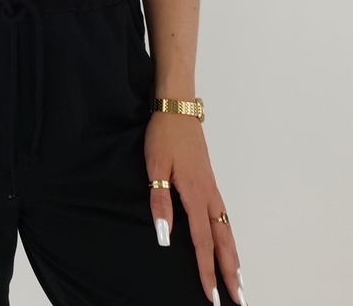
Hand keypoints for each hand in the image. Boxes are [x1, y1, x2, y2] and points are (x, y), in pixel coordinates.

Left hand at [144, 112, 244, 303]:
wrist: (177, 108)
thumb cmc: (164, 136)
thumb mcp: (155, 167)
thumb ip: (160, 202)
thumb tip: (165, 237)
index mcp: (194, 193)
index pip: (202, 241)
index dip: (206, 270)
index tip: (210, 295)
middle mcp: (208, 194)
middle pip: (223, 240)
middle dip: (230, 271)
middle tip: (238, 299)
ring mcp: (211, 188)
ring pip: (227, 229)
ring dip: (233, 256)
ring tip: (239, 280)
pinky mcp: (209, 182)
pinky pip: (224, 216)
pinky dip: (229, 237)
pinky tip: (228, 244)